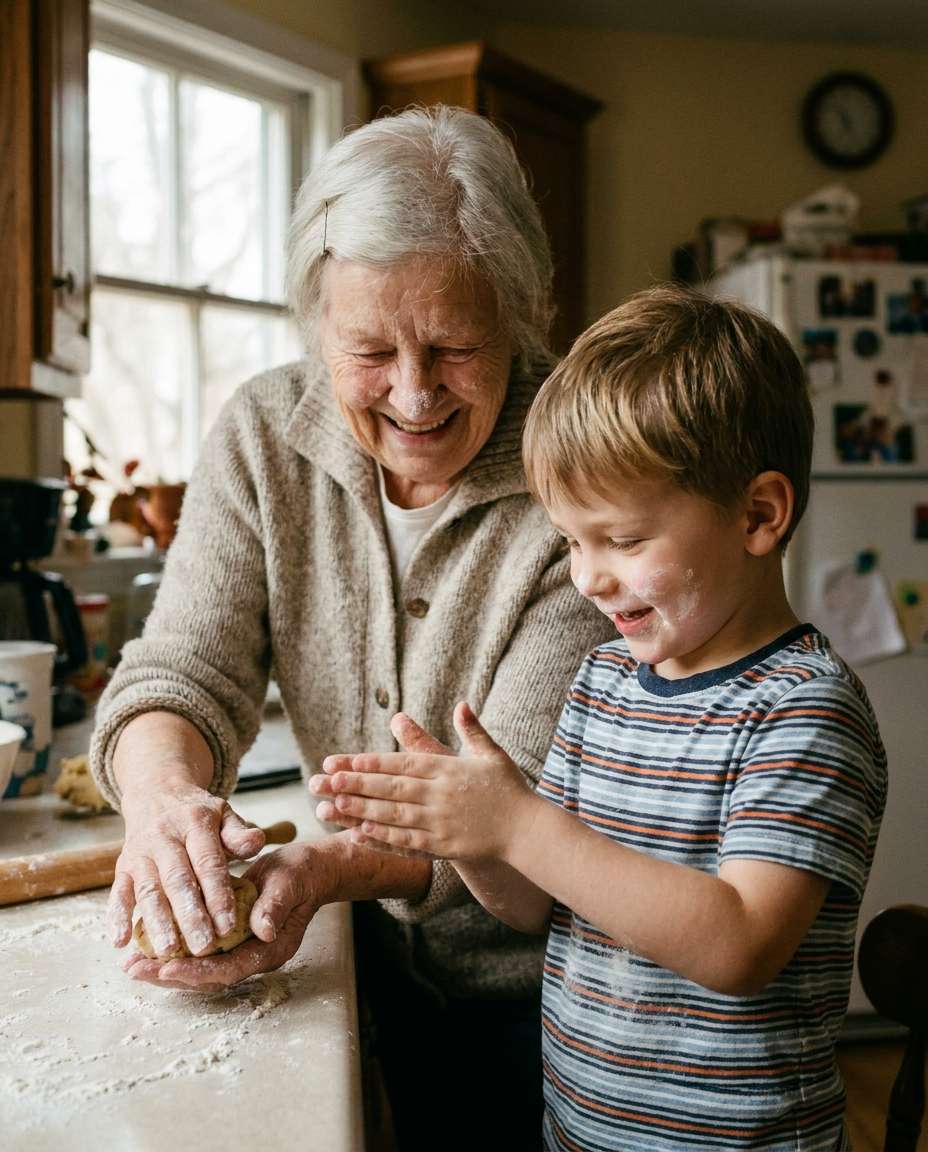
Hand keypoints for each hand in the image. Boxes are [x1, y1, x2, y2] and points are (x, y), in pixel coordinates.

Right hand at [109, 776, 265, 958]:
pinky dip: (116, 917)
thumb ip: (239, 832)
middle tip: (203, 947)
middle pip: (178, 880)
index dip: (218, 895)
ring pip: (148, 890)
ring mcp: (140, 853)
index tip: (229, 926)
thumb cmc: (198, 813)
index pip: (208, 863)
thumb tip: (257, 843)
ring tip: (168, 951)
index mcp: (194, 823)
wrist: (156, 793)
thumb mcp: (223, 814)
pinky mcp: (122, 866)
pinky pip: (117, 892)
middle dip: (190, 916)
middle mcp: (164, 838)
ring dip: (157, 922)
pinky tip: (120, 942)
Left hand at [121, 843, 320, 990]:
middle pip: (208, 977)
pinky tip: (149, 945)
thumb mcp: (289, 883)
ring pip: (199, 969)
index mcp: (270, 949)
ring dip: (165, 967)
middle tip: (134, 969)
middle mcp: (254, 957)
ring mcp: (242, 951)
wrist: (310, 870)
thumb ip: (275, 906)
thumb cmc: (300, 874)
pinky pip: (199, 953)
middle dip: (169, 975)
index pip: (229, 969)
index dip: (196, 970)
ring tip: (132, 963)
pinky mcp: (231, 940)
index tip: (165, 968)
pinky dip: (174, 951)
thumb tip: (262, 929)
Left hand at [314, 702, 535, 861]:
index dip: (370, 764)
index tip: (343, 761)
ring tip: (331, 806)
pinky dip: (381, 838)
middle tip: (324, 781)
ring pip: (393, 816)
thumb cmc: (509, 790)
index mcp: (449, 770)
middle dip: (355, 785)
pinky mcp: (444, 846)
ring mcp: (441, 822)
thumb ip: (472, 730)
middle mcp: (441, 795)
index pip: (402, 764)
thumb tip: (462, 704)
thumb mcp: (492, 755)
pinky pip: (407, 842)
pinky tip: (358, 834)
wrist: (529, 830)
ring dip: (359, 811)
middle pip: (391, 789)